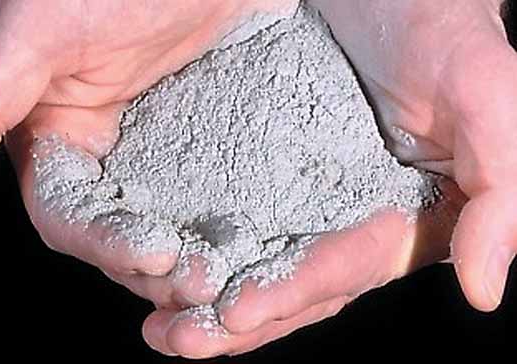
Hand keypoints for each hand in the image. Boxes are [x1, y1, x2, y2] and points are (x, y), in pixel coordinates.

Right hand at [0, 0, 295, 302]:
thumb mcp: (38, 36)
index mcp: (56, 140)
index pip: (67, 216)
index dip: (104, 243)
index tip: (153, 255)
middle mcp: (104, 156)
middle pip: (119, 235)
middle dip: (153, 265)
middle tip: (202, 282)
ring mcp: (157, 154)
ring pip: (165, 227)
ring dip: (190, 258)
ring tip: (226, 277)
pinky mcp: (203, 147)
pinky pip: (208, 202)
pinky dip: (222, 231)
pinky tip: (247, 249)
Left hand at [140, 0, 515, 357]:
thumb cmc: (444, 29)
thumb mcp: (486, 96)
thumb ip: (498, 193)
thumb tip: (482, 290)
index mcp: (408, 217)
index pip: (349, 269)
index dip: (295, 293)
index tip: (238, 313)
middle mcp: (354, 220)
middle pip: (296, 285)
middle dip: (239, 320)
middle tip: (178, 339)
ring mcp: (310, 200)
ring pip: (260, 263)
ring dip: (210, 299)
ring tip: (159, 326)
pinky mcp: (272, 174)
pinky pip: (235, 218)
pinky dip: (202, 246)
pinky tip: (161, 263)